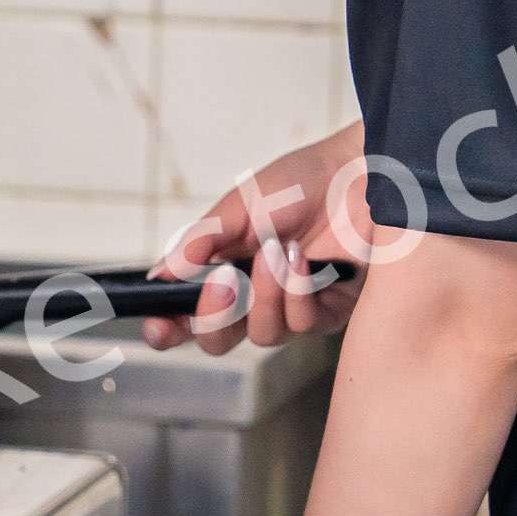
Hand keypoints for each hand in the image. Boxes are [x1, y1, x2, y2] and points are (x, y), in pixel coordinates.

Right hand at [155, 121, 370, 353]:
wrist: (358, 175)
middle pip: (218, 339)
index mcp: (222, 269)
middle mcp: (253, 296)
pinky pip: (303, 324)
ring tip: (276, 251)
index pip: (186, 314)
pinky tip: (304, 259)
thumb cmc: (298, 184)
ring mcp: (291, 307)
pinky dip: (299, 291)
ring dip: (266, 294)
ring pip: (262, 335)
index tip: (159, 326)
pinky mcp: (329, 311)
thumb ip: (199, 243)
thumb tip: (160, 276)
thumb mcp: (239, 207)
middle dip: (214, 318)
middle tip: (223, 283)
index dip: (168, 328)